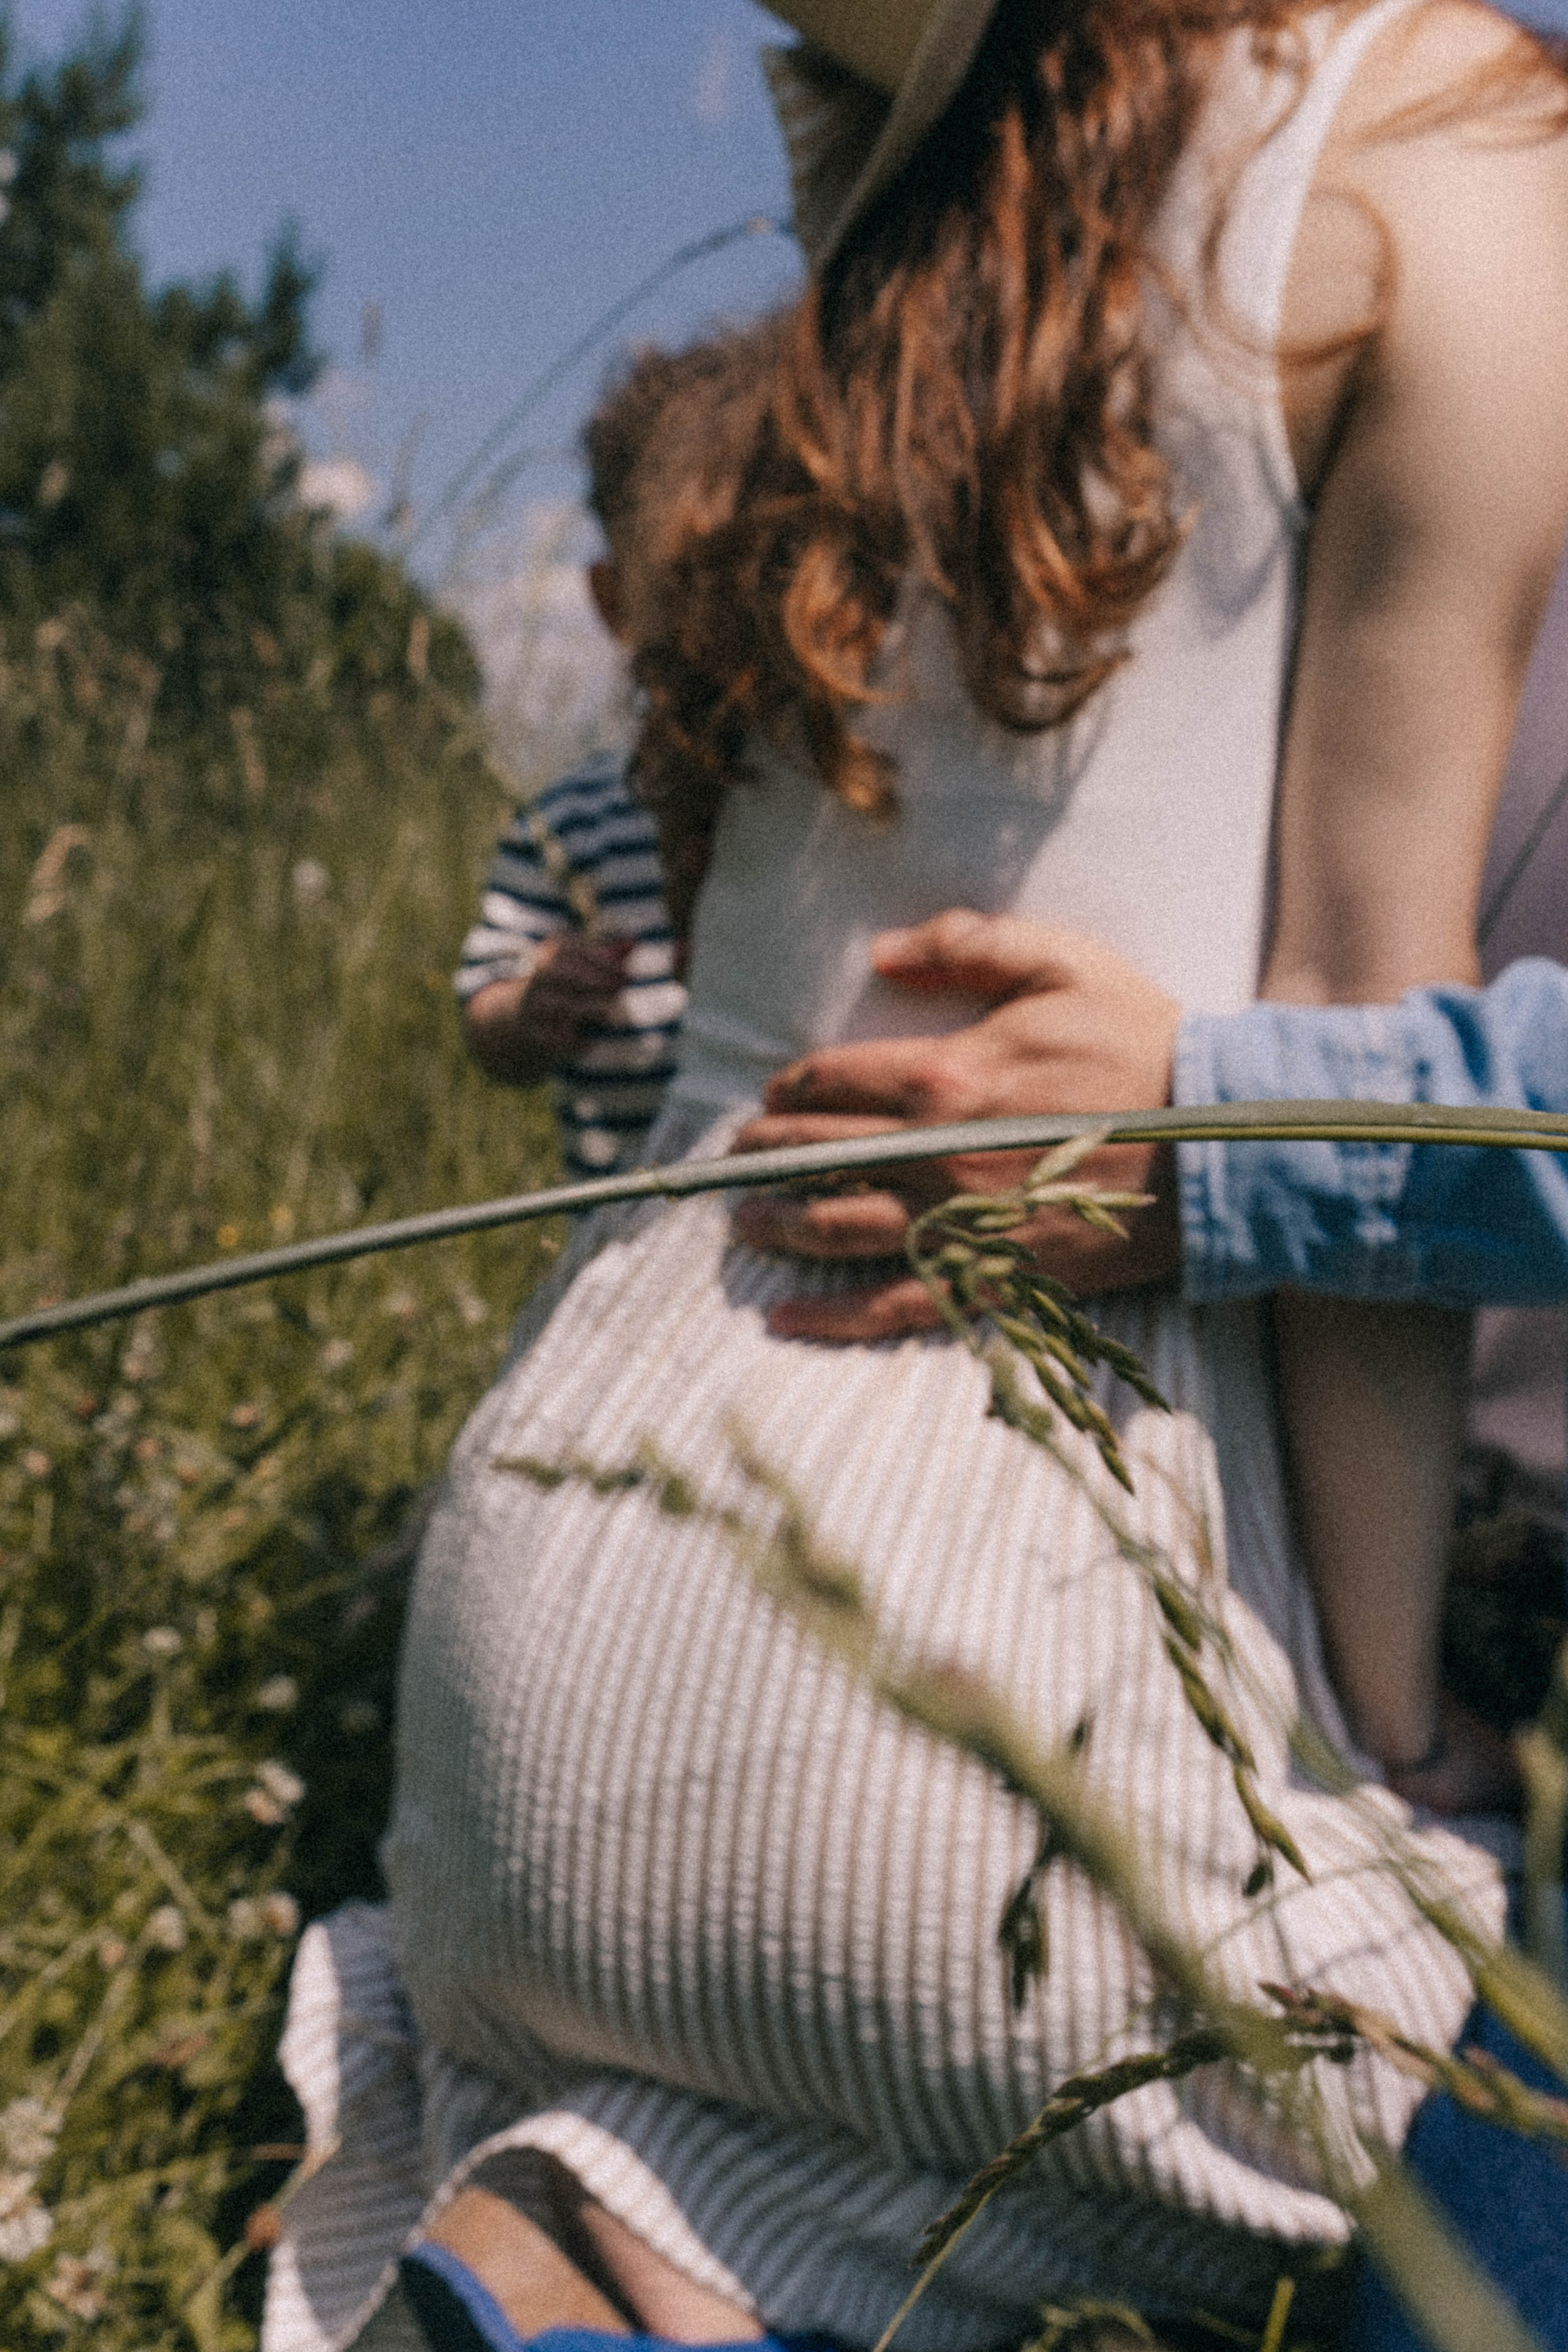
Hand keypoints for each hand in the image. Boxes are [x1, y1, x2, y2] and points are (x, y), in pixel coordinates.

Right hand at [463, 936, 632, 1084]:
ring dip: (585, 1009)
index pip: (569, 949)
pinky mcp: (531, 1030)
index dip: (598, 959)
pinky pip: (549, 1036)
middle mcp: (538, 977)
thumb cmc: (569, 985)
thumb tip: (634, 941)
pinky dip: (570, 1041)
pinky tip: (590, 1044)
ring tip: (608, 1015)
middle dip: (591, 979)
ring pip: (556, 1004)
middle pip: (558, 972)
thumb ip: (609, 955)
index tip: (624, 971)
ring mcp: (532, 1004)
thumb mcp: (586, 966)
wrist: (526, 1015)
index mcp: (550, 953)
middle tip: (619, 988)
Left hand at [728, 910, 1182, 1340]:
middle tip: (734, 1159)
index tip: (773, 1096)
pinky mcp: (992, 1276)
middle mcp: (936, 1154)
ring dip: (775, 1226)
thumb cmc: (1143, 1045)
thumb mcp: (1062, 963)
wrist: (1221, 1141)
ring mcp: (960, 1222)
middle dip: (762, 1155)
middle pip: (816, 1154)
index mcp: (946, 1074)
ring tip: (743, 1222)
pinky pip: (894, 1303)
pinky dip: (831, 1317)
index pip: (830, 1081)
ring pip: (835, 1228)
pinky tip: (784, 1318)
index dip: (789, 1088)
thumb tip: (882, 953)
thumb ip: (968, 944)